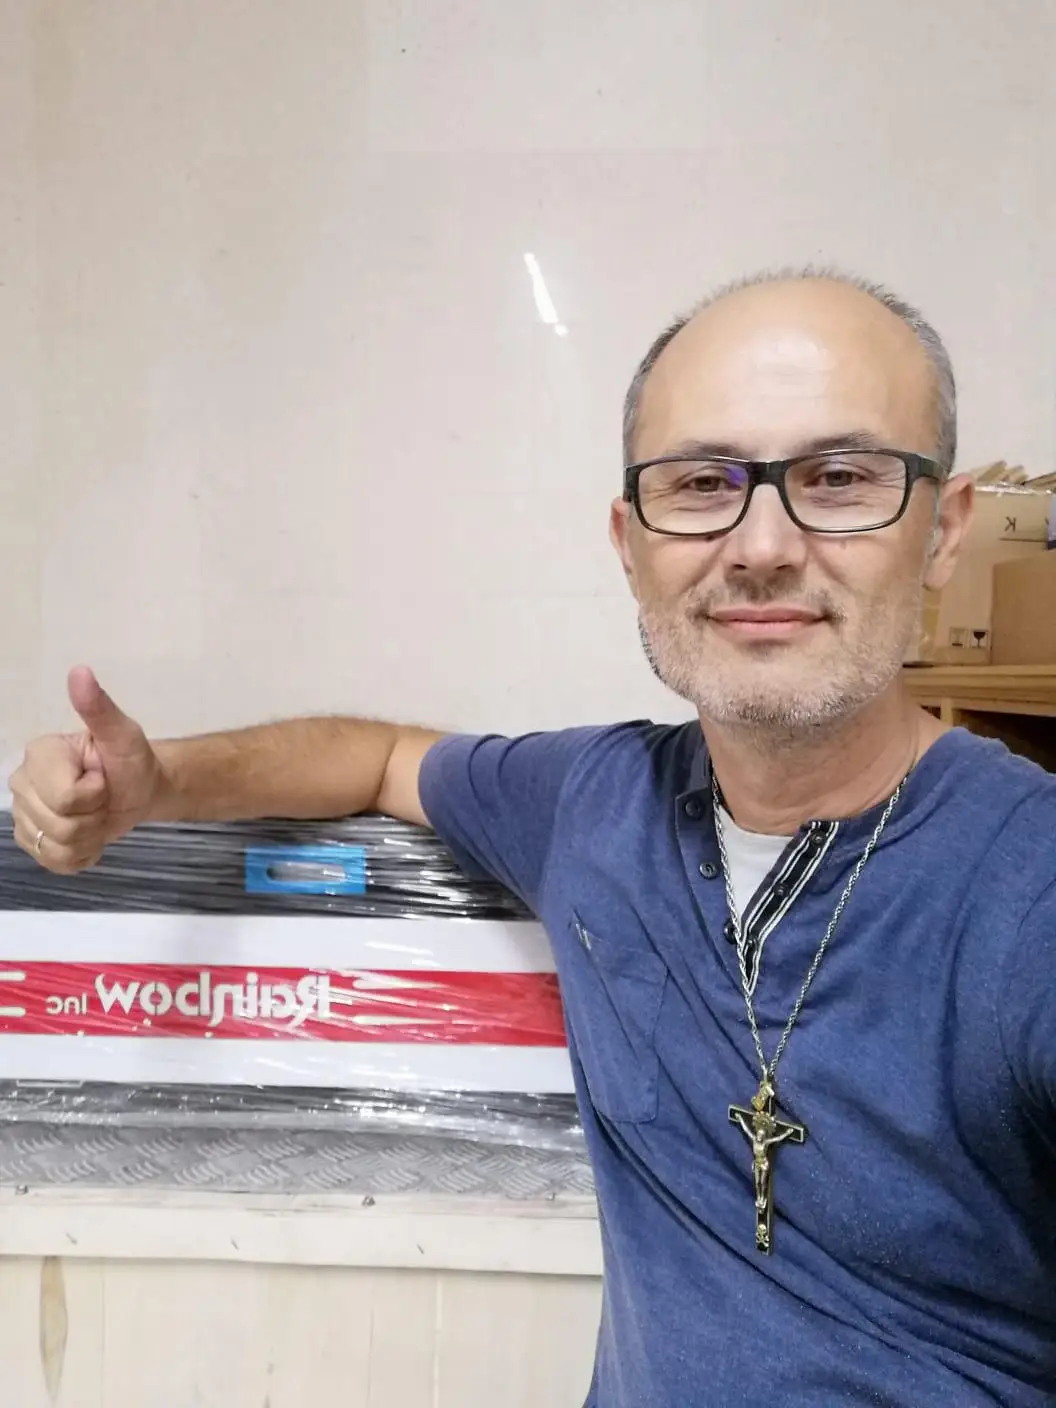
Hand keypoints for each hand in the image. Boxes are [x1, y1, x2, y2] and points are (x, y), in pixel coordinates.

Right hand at [9, 667, 166, 873]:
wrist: (138, 789)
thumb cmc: (130, 759)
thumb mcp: (122, 733)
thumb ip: (99, 708)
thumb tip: (80, 672)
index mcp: (38, 754)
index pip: (66, 797)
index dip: (95, 794)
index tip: (102, 777)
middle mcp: (20, 783)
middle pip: (61, 825)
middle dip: (94, 817)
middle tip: (102, 798)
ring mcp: (22, 815)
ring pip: (57, 847)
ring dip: (90, 837)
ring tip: (96, 815)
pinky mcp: (32, 841)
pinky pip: (55, 863)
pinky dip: (81, 855)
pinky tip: (89, 836)